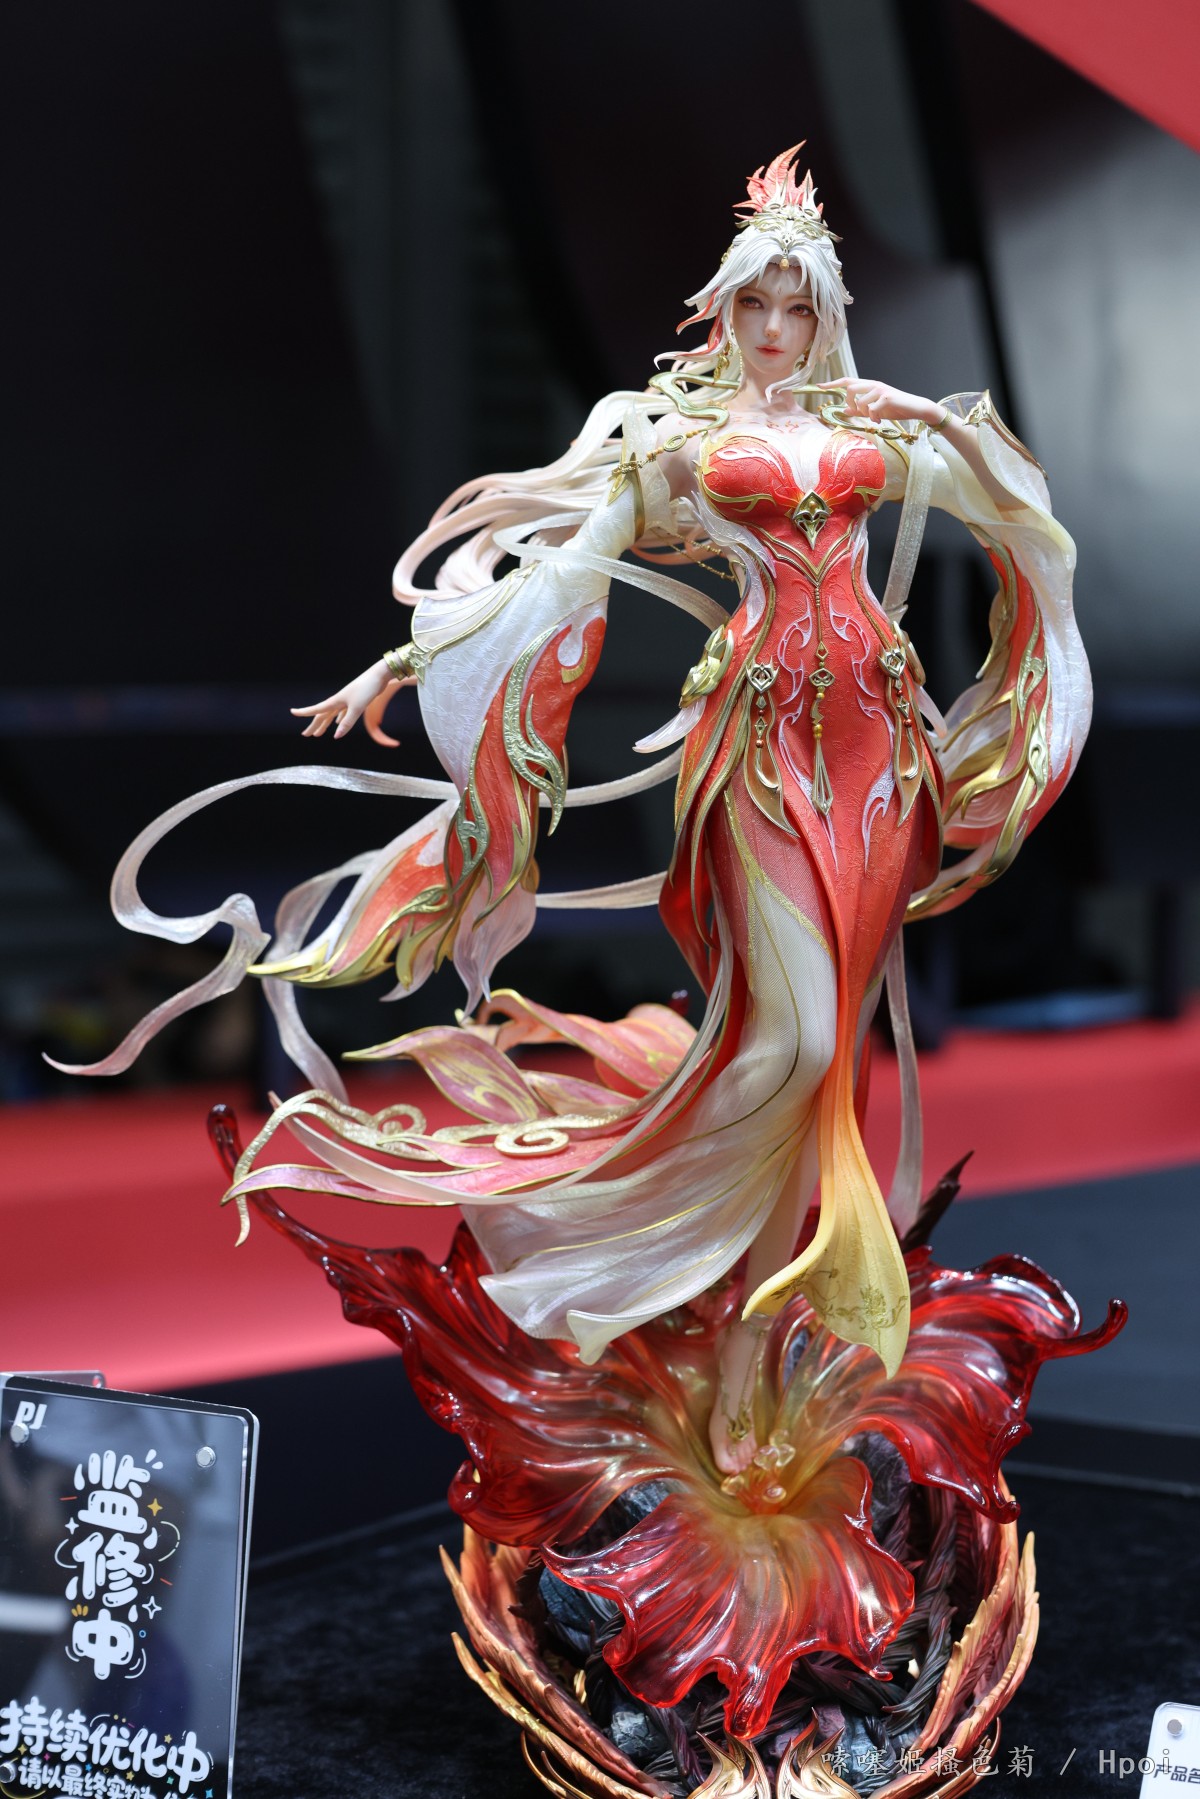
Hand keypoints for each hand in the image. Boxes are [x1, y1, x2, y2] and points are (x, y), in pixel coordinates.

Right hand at [291, 658, 400, 740]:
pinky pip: (343, 713)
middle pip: (322, 715)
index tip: (292, 712)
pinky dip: (339, 719)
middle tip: (306, 735)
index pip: (316, 709)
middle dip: (314, 726)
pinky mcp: (355, 701)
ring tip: (319, 734)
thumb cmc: (367, 690)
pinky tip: (337, 724)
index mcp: (335, 701)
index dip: (304, 712)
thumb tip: (336, 736)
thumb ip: (347, 723)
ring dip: (325, 724)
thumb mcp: (357, 708)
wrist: (379, 676)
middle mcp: (338, 701)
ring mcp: (346, 701)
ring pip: (331, 715)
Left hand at [815, 378, 939, 427]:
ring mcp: (881, 390)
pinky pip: (872, 410)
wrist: (915, 408)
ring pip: (861, 402)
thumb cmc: (895, 408)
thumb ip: (859, 409)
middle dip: (850, 403)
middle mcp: (873, 384)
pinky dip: (874, 418)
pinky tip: (880, 421)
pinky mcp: (887, 398)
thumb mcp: (874, 409)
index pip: (847, 381)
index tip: (819, 385)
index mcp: (869, 385)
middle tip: (858, 412)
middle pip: (850, 389)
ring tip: (874, 418)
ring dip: (864, 413)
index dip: (832, 383)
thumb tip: (844, 409)